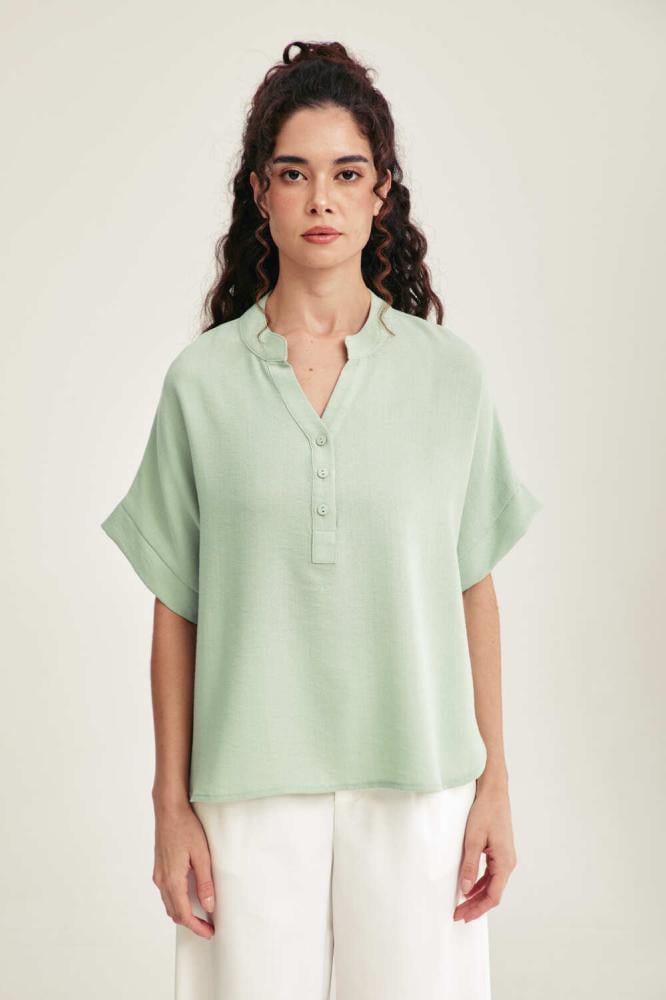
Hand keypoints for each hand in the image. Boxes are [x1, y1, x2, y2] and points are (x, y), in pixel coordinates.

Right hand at [152, 800, 215, 937]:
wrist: (169, 810)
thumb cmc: (186, 828)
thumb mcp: (201, 855)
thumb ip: (205, 882)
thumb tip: (209, 906)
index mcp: (172, 880)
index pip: (183, 914)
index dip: (196, 927)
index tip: (209, 932)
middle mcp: (162, 881)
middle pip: (174, 912)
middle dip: (190, 923)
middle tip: (208, 926)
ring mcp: (158, 874)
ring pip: (169, 903)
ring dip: (183, 913)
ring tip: (201, 914)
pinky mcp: (159, 868)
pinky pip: (166, 893)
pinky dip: (177, 901)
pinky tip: (189, 896)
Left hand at [453, 779, 516, 921]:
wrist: (494, 792)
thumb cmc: (485, 812)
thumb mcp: (473, 839)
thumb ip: (469, 865)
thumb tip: (465, 889)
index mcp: (505, 862)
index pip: (493, 896)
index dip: (477, 908)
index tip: (462, 915)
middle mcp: (508, 862)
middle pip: (493, 893)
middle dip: (476, 905)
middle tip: (458, 914)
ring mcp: (505, 857)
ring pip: (492, 884)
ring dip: (477, 896)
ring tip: (462, 905)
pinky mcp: (500, 851)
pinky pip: (491, 874)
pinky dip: (480, 883)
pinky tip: (469, 887)